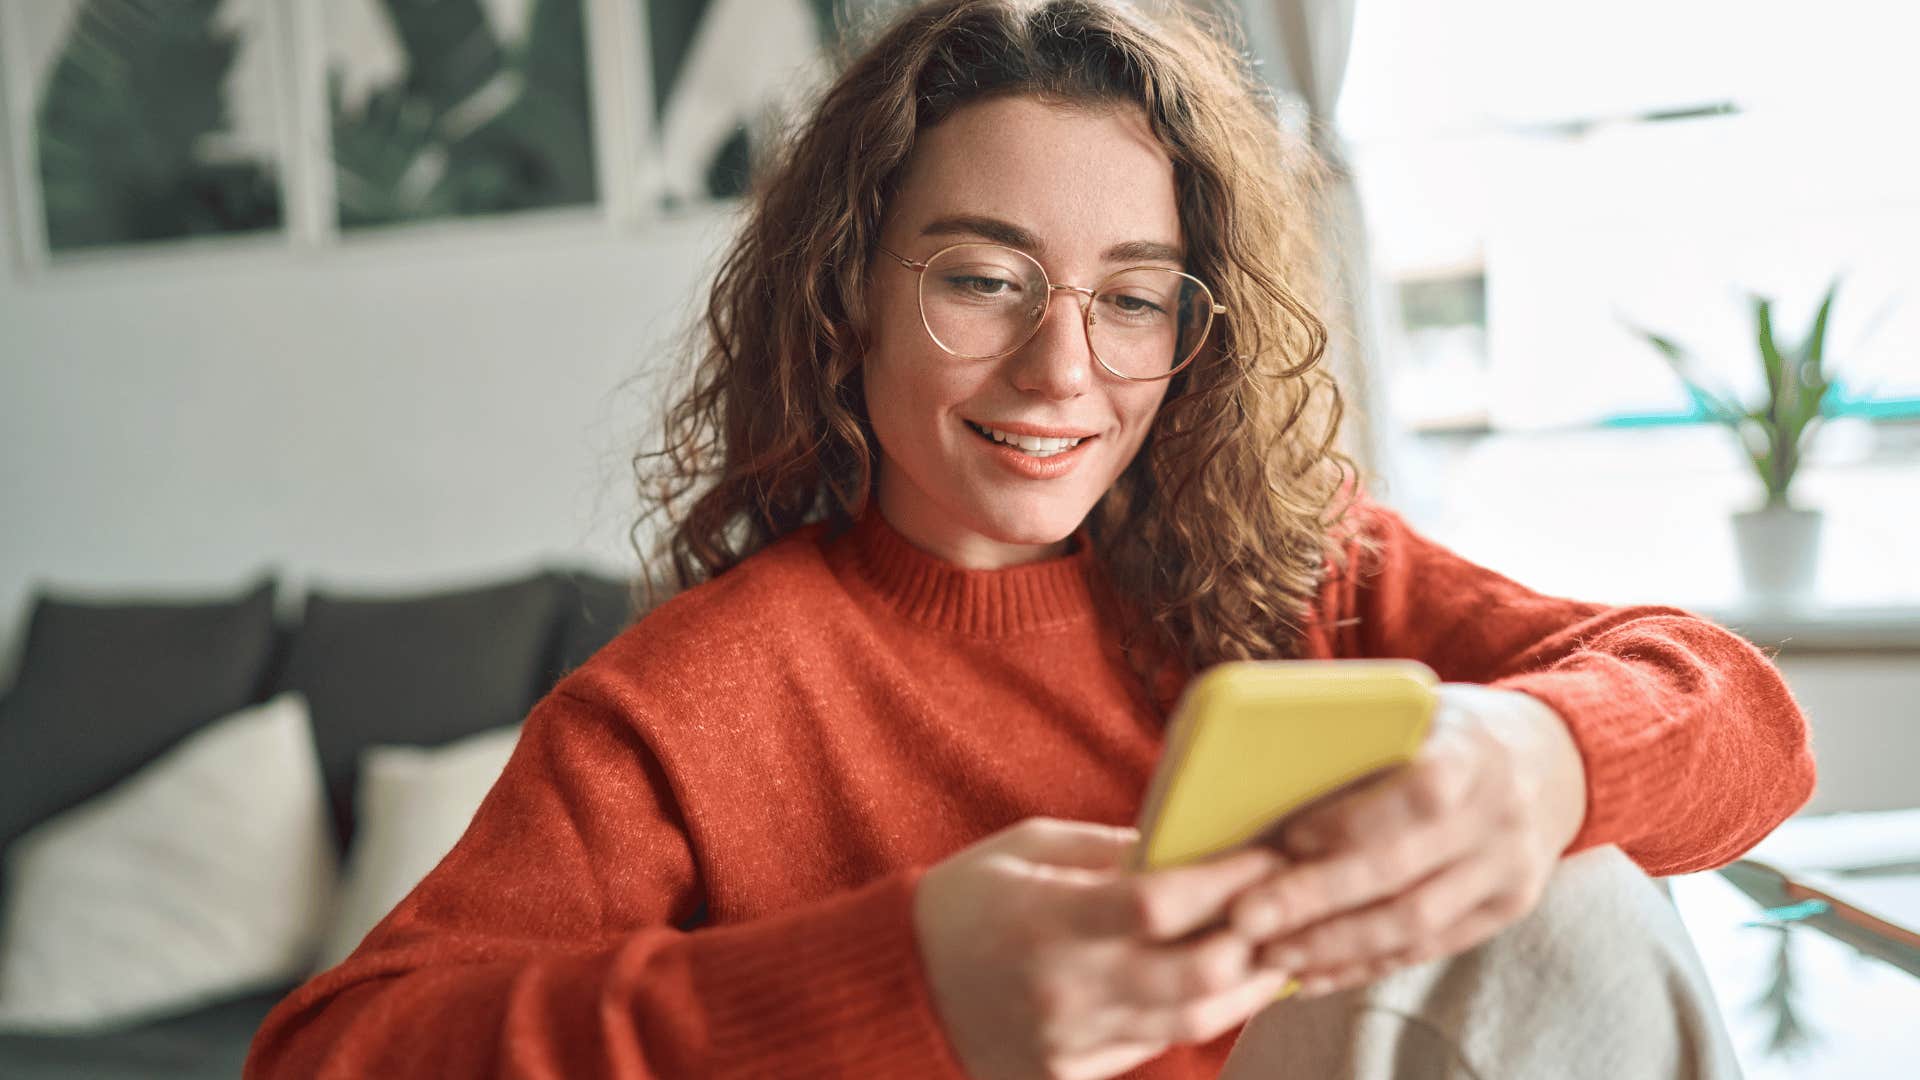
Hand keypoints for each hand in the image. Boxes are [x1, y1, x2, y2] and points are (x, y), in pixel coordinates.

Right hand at [912, 817, 1298, 1079]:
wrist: (895, 988)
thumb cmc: (962, 901)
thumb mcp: (1026, 848)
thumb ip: (1109, 849)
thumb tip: (1190, 845)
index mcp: (1046, 919)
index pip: (1161, 903)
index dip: (1229, 878)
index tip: (1270, 853)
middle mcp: (1063, 988)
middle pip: (1196, 975)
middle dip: (1256, 939)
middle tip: (1290, 905)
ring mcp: (1068, 1042)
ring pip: (1190, 1021)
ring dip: (1245, 986)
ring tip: (1275, 949)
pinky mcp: (1069, 1075)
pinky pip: (1154, 1045)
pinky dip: (1194, 1013)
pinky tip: (1219, 984)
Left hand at [1225, 683, 1587, 997]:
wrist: (1555, 759)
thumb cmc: (1454, 727)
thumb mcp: (1421, 708)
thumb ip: (1363, 736)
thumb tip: (1261, 769)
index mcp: (1473, 752)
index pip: (1418, 794)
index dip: (1352, 821)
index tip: (1289, 838)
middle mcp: (1499, 817)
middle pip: (1401, 872)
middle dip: (1315, 899)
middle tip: (1246, 917)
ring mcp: (1508, 871)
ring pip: (1413, 924)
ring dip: (1333, 945)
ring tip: (1268, 953)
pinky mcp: (1505, 911)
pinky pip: (1428, 949)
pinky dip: (1365, 965)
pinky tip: (1312, 973)